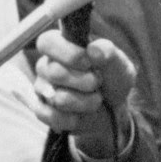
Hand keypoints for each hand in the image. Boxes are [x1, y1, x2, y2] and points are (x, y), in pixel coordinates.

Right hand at [33, 31, 135, 157]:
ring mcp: (42, 88)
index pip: (47, 42)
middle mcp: (47, 65)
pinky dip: (71, 118)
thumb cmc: (112, 80)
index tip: (88, 62)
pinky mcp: (42, 110)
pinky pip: (50, 116)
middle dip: (85, 82)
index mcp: (62, 45)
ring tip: (94, 99)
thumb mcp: (118, 64)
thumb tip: (93, 49)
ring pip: (57, 98)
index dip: (67, 53)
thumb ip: (108, 53)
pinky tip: (80, 115)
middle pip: (54, 72)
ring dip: (84, 102)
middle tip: (98, 83)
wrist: (114, 111)